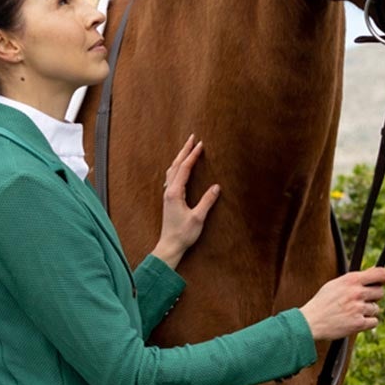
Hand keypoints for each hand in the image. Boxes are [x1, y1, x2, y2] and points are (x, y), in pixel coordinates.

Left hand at [155, 134, 219, 265]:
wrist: (170, 246)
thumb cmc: (183, 233)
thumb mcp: (198, 217)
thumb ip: (207, 201)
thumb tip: (217, 187)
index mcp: (175, 193)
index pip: (184, 168)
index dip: (193, 155)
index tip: (201, 144)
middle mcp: (169, 191)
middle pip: (176, 165)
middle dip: (184, 151)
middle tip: (192, 138)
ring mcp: (167, 195)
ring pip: (172, 170)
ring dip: (179, 158)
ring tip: (187, 149)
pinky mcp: (169, 200)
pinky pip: (171, 178)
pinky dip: (176, 168)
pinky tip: (179, 169)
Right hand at [299, 266, 384, 340]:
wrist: (311, 321)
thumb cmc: (322, 302)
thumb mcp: (336, 284)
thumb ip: (355, 279)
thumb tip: (374, 272)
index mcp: (351, 280)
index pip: (380, 274)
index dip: (384, 277)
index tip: (383, 281)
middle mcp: (357, 292)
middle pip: (380, 292)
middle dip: (373, 297)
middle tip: (362, 300)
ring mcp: (358, 308)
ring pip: (375, 308)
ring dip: (367, 311)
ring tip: (352, 312)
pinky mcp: (359, 324)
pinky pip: (374, 322)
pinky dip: (367, 322)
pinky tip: (355, 321)